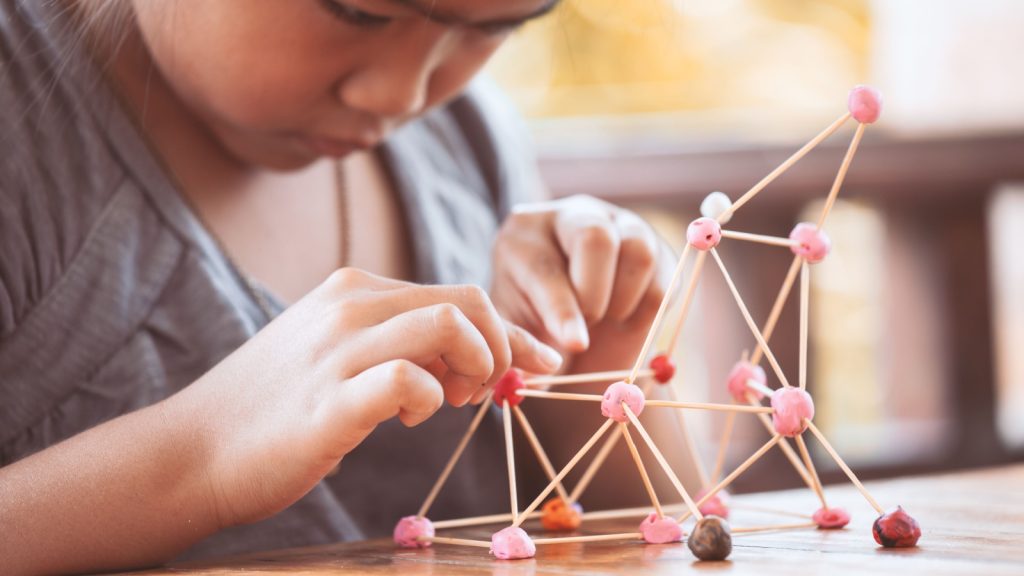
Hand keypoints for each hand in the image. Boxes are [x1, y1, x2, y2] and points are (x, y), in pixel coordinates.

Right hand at [180, 268, 561, 526]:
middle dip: (503, 345)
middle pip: (465, 301)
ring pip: (447, 326)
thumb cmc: (272, 409)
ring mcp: (338, 350)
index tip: (541, 361)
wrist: (190, 452)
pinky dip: (431, 399)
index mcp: (352, 290)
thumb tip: (466, 359)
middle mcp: (349, 306)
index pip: (457, 293)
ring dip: (476, 367)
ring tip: (455, 401)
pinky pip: (409, 379)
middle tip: (491, 390)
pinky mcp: (331, 401)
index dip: (510, 329)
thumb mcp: (333, 353)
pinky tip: (410, 417)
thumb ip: (393, 343)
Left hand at [489, 195, 675, 372]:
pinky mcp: (657, 249)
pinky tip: (622, 319)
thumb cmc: (534, 324)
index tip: (574, 344)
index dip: (562, 309)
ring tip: (604, 321)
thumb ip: (520, 350)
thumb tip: (542, 371)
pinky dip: (648, 312)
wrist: (570, 325)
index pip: (545, 264)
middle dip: (594, 297)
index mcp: (524, 232)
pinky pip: (666, 279)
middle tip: (586, 328)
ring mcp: (620, 225)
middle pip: (595, 237)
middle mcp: (573, 215)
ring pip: (638, 251)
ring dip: (623, 301)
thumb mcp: (516, 334)